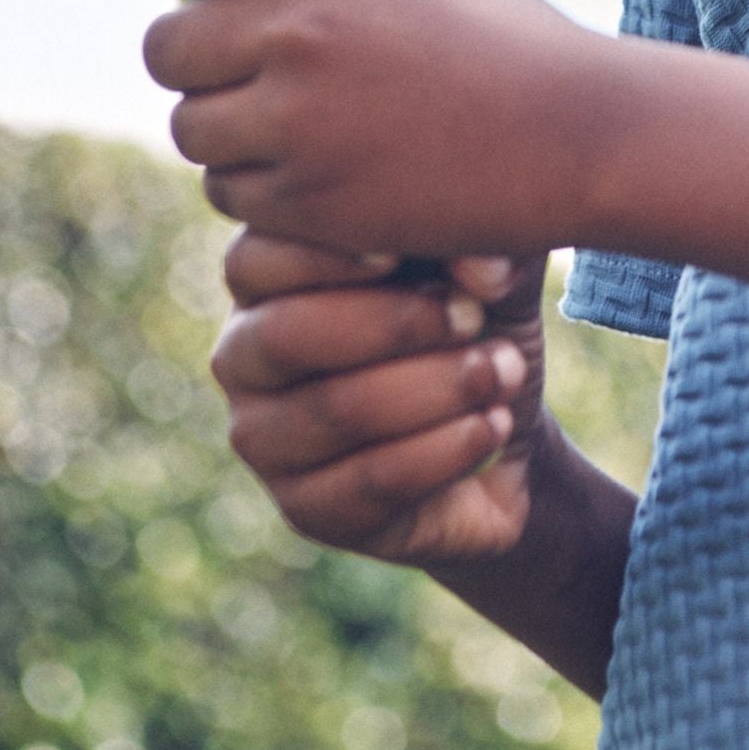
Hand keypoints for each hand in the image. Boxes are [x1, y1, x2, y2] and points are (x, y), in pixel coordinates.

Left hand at [109, 0, 618, 258]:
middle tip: (237, 70)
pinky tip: (328, 182)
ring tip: (299, 133)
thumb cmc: (517, 47)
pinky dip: (263, 193)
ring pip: (192, 130)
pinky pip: (233, 197)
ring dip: (226, 132)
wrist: (583, 141)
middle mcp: (302, 28)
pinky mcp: (309, 201)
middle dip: (194, 60)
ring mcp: (299, 120)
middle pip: (167, 45)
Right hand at [211, 233, 551, 564]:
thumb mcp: (488, 265)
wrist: (498, 429)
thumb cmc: (475, 323)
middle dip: (394, 324)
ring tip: (503, 373)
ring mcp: (266, 440)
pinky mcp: (306, 509)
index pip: (252, 259)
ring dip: (437, 388)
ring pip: (335, 411)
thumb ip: (482, 240)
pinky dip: (446, 449)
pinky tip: (493, 425)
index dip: (319, 256)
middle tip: (474, 317)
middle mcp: (246, 357)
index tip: (398, 254)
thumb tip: (485, 267)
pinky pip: (370, 481)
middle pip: (285, 336)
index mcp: (268, 280)